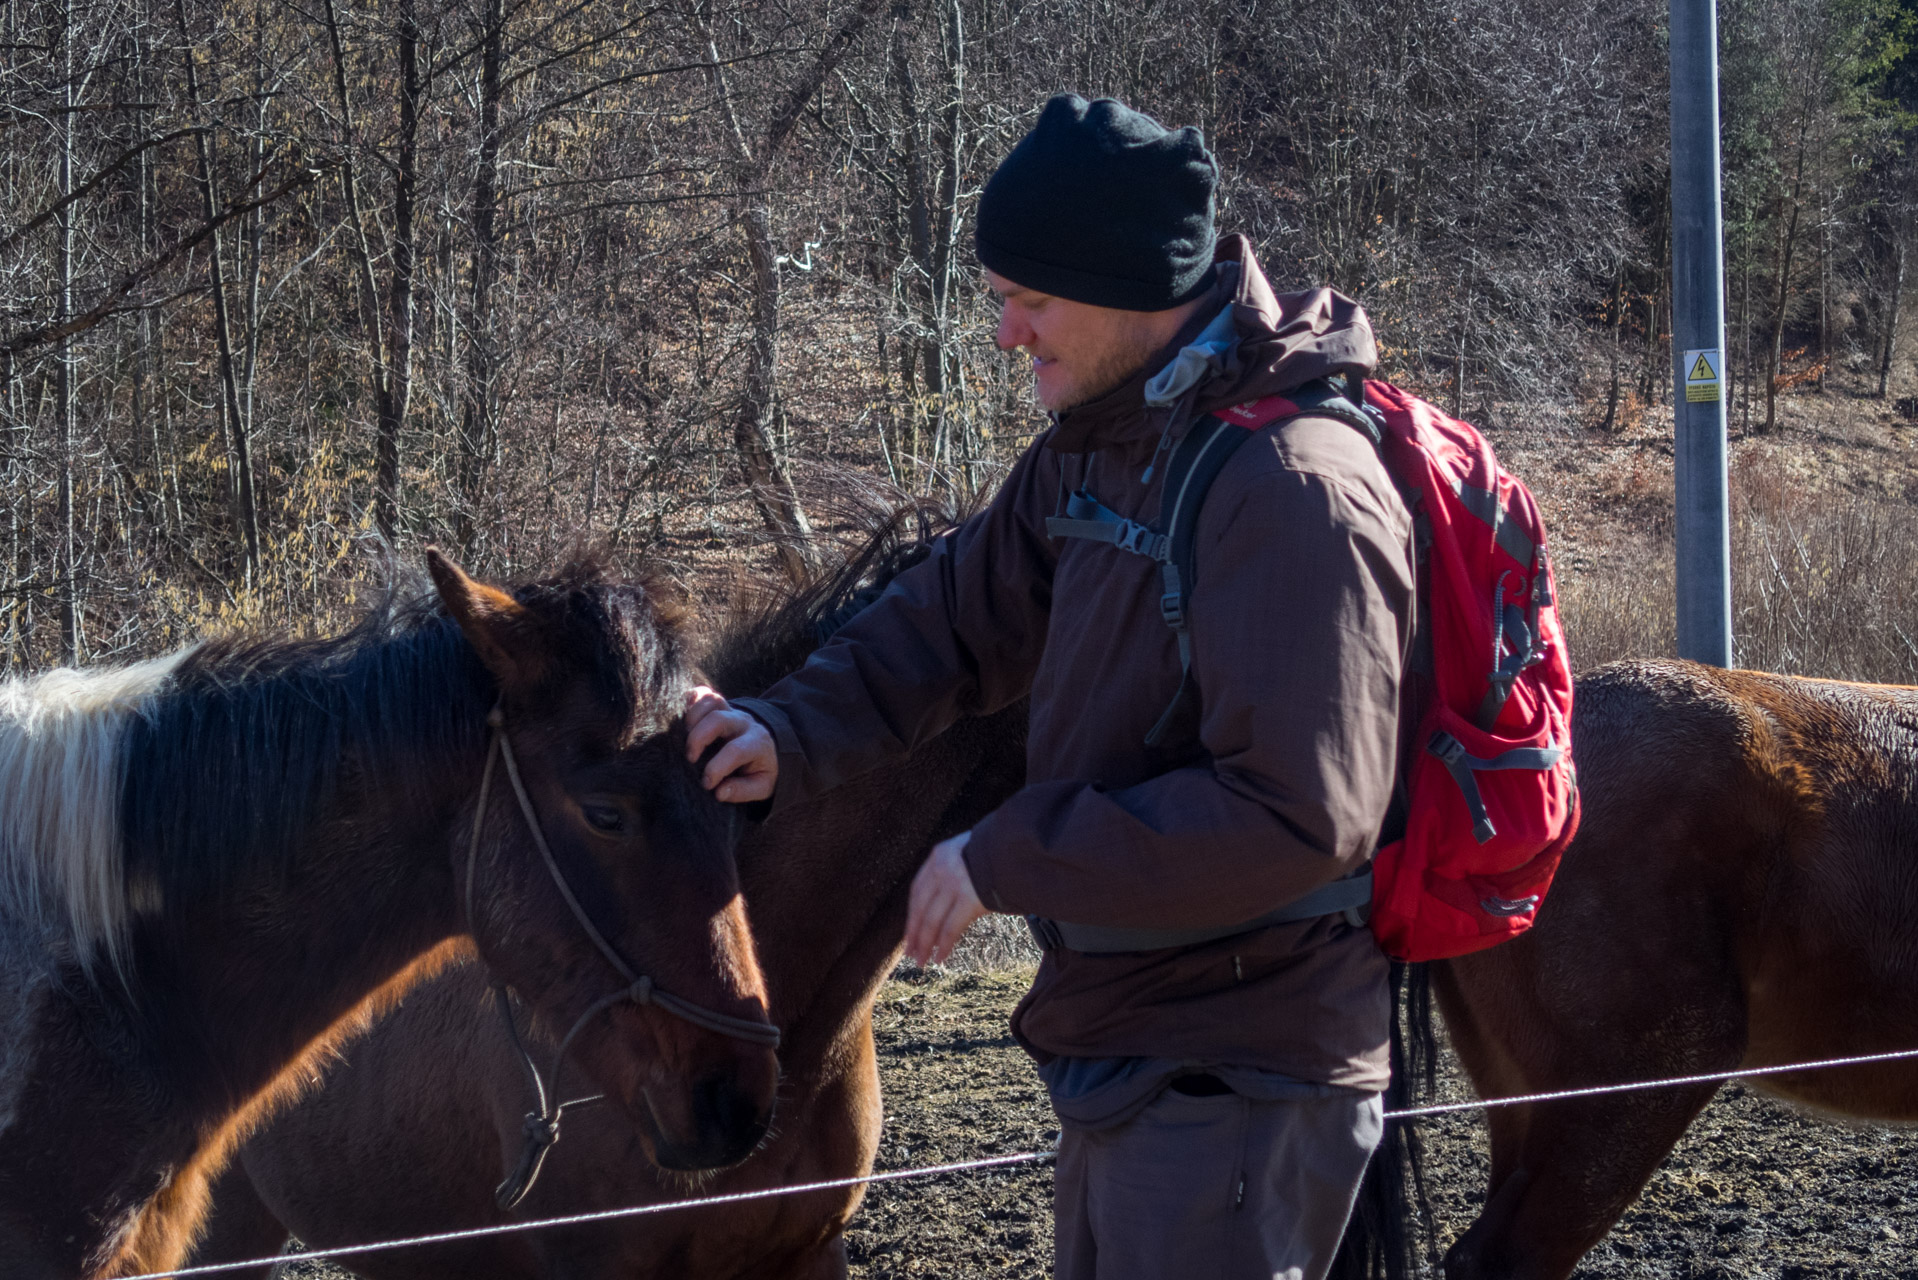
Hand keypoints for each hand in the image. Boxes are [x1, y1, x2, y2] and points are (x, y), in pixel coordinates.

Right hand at [684, 686, 777, 803]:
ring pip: (711, 702)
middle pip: (719, 719)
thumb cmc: (760, 770)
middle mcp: (744, 723)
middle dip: (699, 738)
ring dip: (692, 718)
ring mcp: (732, 711)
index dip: (716, 768)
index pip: (735, 750)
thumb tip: (719, 792)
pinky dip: (692, 700)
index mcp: (757, 743)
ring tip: (684, 738)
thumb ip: (742, 791)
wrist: (766, 749)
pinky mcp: (721, 706)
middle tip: (689, 759)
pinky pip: (705, 694)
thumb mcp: (762, 786)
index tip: (706, 784)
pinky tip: (684, 717)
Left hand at [905, 832, 989, 965]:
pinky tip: (940, 958)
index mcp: (940, 854)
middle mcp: (942, 868)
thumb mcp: (971, 852)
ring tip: (921, 962)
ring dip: (925, 944)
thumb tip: (950, 900)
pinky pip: (951, 928)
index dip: (912, 914)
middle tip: (911, 953)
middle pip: (921, 907)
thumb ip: (957, 870)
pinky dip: (944, 946)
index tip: (910, 932)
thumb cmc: (1001, 852)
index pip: (917, 890)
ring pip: (932, 921)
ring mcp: (954, 883)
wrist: (1021, 846)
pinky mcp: (970, 899)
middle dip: (915, 934)